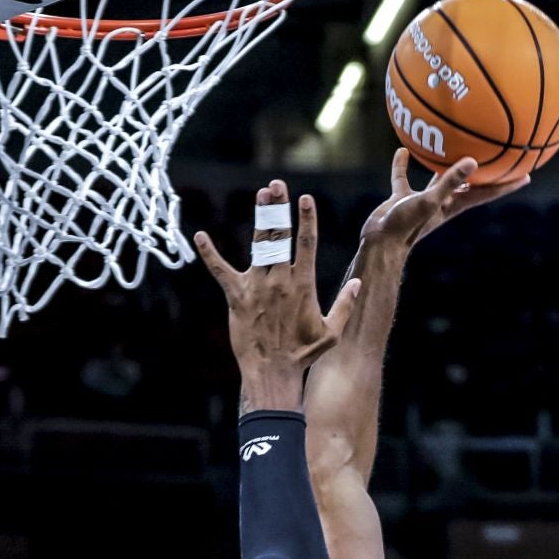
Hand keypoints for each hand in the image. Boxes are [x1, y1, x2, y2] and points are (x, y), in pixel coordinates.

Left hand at [194, 180, 359, 402]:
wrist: (273, 372)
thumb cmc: (303, 355)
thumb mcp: (331, 332)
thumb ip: (345, 306)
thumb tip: (358, 284)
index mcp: (302, 285)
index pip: (306, 244)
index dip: (306, 219)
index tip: (305, 199)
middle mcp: (279, 280)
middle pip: (280, 236)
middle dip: (279, 208)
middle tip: (277, 185)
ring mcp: (256, 286)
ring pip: (258, 245)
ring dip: (260, 218)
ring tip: (261, 195)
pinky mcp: (236, 296)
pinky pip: (220, 271)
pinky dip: (210, 254)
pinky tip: (200, 236)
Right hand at [359, 149, 530, 252]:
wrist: (379, 243)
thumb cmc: (406, 226)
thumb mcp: (429, 201)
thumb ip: (448, 182)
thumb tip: (472, 161)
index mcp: (454, 205)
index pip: (486, 193)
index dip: (506, 185)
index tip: (527, 175)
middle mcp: (443, 202)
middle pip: (470, 184)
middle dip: (485, 172)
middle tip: (500, 155)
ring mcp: (423, 200)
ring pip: (439, 177)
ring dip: (447, 163)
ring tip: (456, 143)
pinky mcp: (403, 198)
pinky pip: (404, 177)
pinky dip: (404, 164)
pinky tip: (404, 150)